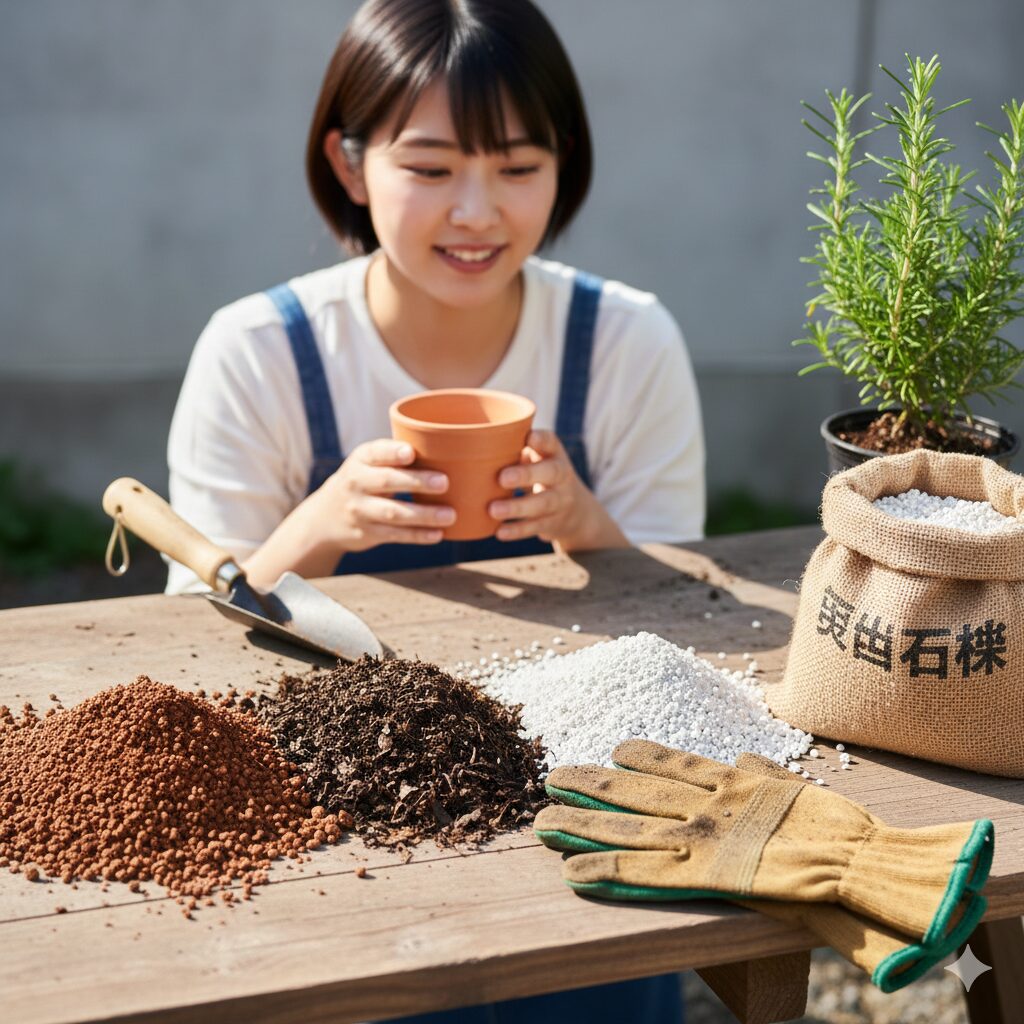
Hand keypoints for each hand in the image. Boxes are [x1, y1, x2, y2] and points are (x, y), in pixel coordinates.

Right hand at [316, 439, 453, 551]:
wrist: (325, 517)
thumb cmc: (364, 480)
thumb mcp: (369, 463)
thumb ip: (397, 456)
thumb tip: (447, 448)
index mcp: (361, 459)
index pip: (376, 452)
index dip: (393, 452)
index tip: (411, 453)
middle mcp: (356, 482)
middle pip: (387, 481)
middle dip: (416, 482)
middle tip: (444, 482)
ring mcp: (360, 510)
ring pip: (393, 512)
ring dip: (423, 514)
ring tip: (450, 514)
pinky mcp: (367, 533)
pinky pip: (395, 535)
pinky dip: (417, 535)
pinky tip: (438, 534)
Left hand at [488, 430, 626, 550]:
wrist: (576, 511)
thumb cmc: (541, 475)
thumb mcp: (537, 459)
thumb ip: (515, 450)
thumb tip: (475, 443)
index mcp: (554, 454)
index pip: (551, 442)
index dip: (542, 440)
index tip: (529, 437)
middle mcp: (562, 476)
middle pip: (551, 473)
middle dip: (526, 475)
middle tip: (502, 478)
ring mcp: (561, 501)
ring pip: (542, 503)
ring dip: (517, 507)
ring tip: (493, 510)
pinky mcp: (554, 523)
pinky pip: (536, 527)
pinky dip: (517, 530)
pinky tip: (499, 531)